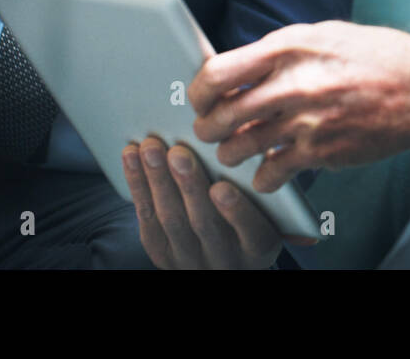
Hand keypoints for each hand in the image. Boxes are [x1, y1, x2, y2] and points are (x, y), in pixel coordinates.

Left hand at [122, 135, 314, 268]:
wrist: (224, 263)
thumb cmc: (256, 220)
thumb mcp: (276, 214)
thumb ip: (276, 193)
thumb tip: (276, 155)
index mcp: (259, 249)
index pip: (252, 234)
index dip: (236, 212)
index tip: (222, 187)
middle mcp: (225, 260)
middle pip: (204, 224)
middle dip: (188, 186)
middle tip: (178, 153)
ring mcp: (190, 259)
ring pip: (171, 221)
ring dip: (157, 181)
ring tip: (150, 147)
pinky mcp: (161, 254)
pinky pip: (146, 220)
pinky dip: (138, 186)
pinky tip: (132, 157)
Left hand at [189, 21, 409, 191]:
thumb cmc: (380, 57)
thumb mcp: (326, 35)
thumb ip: (282, 51)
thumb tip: (241, 66)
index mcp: (291, 46)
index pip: (219, 72)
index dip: (199, 90)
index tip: (199, 99)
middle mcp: (295, 82)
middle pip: (221, 114)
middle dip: (207, 127)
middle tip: (210, 130)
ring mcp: (308, 120)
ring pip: (240, 147)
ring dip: (230, 154)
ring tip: (236, 151)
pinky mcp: (323, 151)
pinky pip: (272, 172)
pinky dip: (263, 177)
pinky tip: (268, 171)